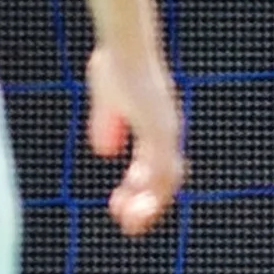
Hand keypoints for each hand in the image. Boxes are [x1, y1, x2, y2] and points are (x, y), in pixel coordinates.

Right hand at [86, 42, 184, 234]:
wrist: (124, 48)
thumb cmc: (117, 65)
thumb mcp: (108, 100)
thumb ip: (108, 123)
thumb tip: (105, 151)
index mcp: (157, 127)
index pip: (157, 168)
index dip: (141, 190)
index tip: (120, 206)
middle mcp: (167, 130)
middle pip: (167, 178)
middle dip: (148, 203)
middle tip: (128, 224)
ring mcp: (165, 129)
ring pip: (166, 176)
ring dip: (148, 201)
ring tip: (129, 221)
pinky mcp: (158, 126)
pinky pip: (158, 162)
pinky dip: (149, 183)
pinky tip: (134, 195)